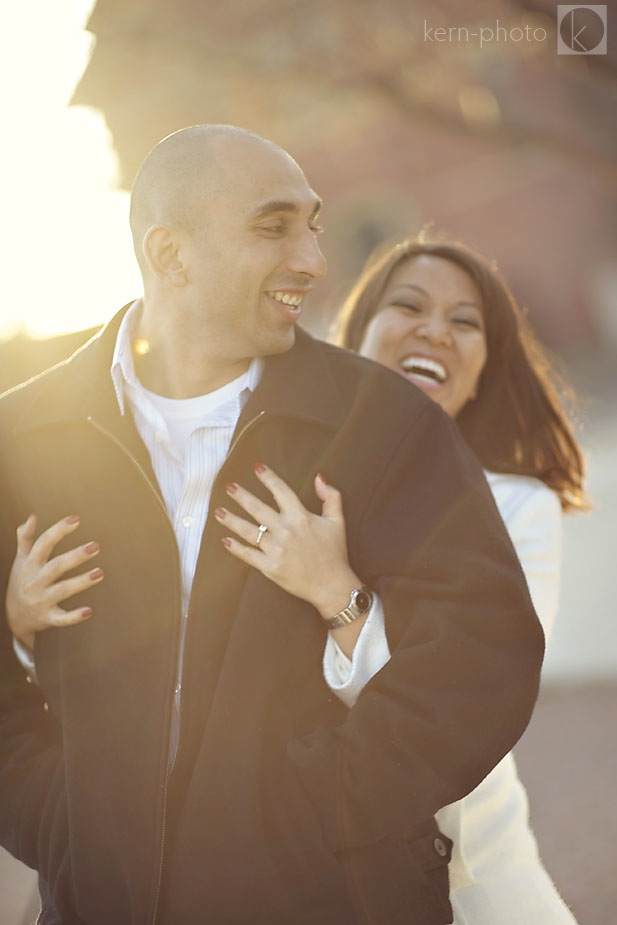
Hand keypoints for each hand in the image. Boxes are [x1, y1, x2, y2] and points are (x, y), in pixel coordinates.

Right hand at [6, 514, 102, 650]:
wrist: (13, 618)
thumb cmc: (21, 582)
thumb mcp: (21, 560)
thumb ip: (25, 539)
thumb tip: (31, 517)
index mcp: (29, 565)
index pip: (43, 544)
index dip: (58, 530)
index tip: (76, 519)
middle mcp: (35, 581)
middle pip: (56, 567)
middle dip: (75, 556)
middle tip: (95, 546)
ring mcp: (41, 600)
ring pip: (62, 590)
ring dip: (81, 582)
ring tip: (100, 573)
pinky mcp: (48, 618)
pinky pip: (61, 619)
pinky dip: (74, 616)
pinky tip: (89, 611)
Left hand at [215, 465, 360, 621]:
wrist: (331, 585)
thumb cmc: (334, 552)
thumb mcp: (338, 521)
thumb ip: (331, 496)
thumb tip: (319, 477)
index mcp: (301, 517)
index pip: (281, 491)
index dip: (268, 477)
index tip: (257, 467)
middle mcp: (286, 531)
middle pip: (258, 509)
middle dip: (241, 496)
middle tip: (229, 487)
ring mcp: (276, 550)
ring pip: (249, 531)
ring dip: (231, 520)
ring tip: (218, 511)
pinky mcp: (270, 567)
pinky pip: (248, 555)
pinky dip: (236, 548)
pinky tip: (225, 540)